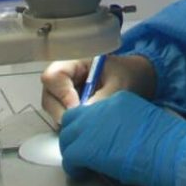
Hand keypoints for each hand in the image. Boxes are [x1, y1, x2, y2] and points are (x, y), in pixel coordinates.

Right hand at [39, 54, 156, 119]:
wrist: (137, 79)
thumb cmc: (128, 75)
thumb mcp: (119, 84)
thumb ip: (102, 97)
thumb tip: (83, 114)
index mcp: (75, 61)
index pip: (54, 76)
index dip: (62, 94)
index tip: (78, 107)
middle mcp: (65, 76)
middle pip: (48, 95)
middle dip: (62, 111)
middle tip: (80, 121)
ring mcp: (64, 90)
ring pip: (52, 108)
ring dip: (66, 118)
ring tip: (86, 122)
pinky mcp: (68, 104)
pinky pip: (60, 115)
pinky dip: (70, 123)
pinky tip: (85, 123)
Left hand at [57, 90, 185, 185]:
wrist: (169, 150)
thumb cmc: (167, 139)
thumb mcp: (143, 120)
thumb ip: (124, 122)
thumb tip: (113, 138)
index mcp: (117, 99)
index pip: (91, 109)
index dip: (90, 126)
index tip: (96, 139)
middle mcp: (101, 108)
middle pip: (73, 119)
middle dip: (74, 135)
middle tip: (82, 151)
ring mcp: (90, 127)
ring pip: (67, 137)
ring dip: (72, 150)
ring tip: (81, 164)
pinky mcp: (85, 148)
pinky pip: (69, 157)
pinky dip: (73, 167)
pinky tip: (82, 173)